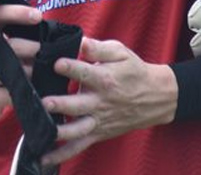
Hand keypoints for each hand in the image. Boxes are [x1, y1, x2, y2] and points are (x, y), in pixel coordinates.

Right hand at [0, 3, 42, 123]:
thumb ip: (9, 32)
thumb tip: (41, 25)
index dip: (18, 13)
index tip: (38, 16)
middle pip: (11, 46)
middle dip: (33, 48)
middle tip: (45, 51)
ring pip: (14, 72)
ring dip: (32, 71)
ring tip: (40, 70)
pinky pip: (12, 94)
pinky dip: (26, 91)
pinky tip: (34, 89)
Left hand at [39, 37, 177, 165]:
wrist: (156, 97)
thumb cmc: (134, 71)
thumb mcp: (120, 53)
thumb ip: (98, 48)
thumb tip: (81, 42)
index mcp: (105, 79)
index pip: (86, 73)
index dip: (71, 67)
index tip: (57, 63)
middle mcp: (101, 102)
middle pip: (79, 104)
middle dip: (61, 104)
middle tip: (45, 102)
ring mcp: (99, 120)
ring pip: (78, 130)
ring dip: (61, 132)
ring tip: (44, 131)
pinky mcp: (98, 134)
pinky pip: (79, 147)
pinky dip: (62, 155)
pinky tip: (44, 158)